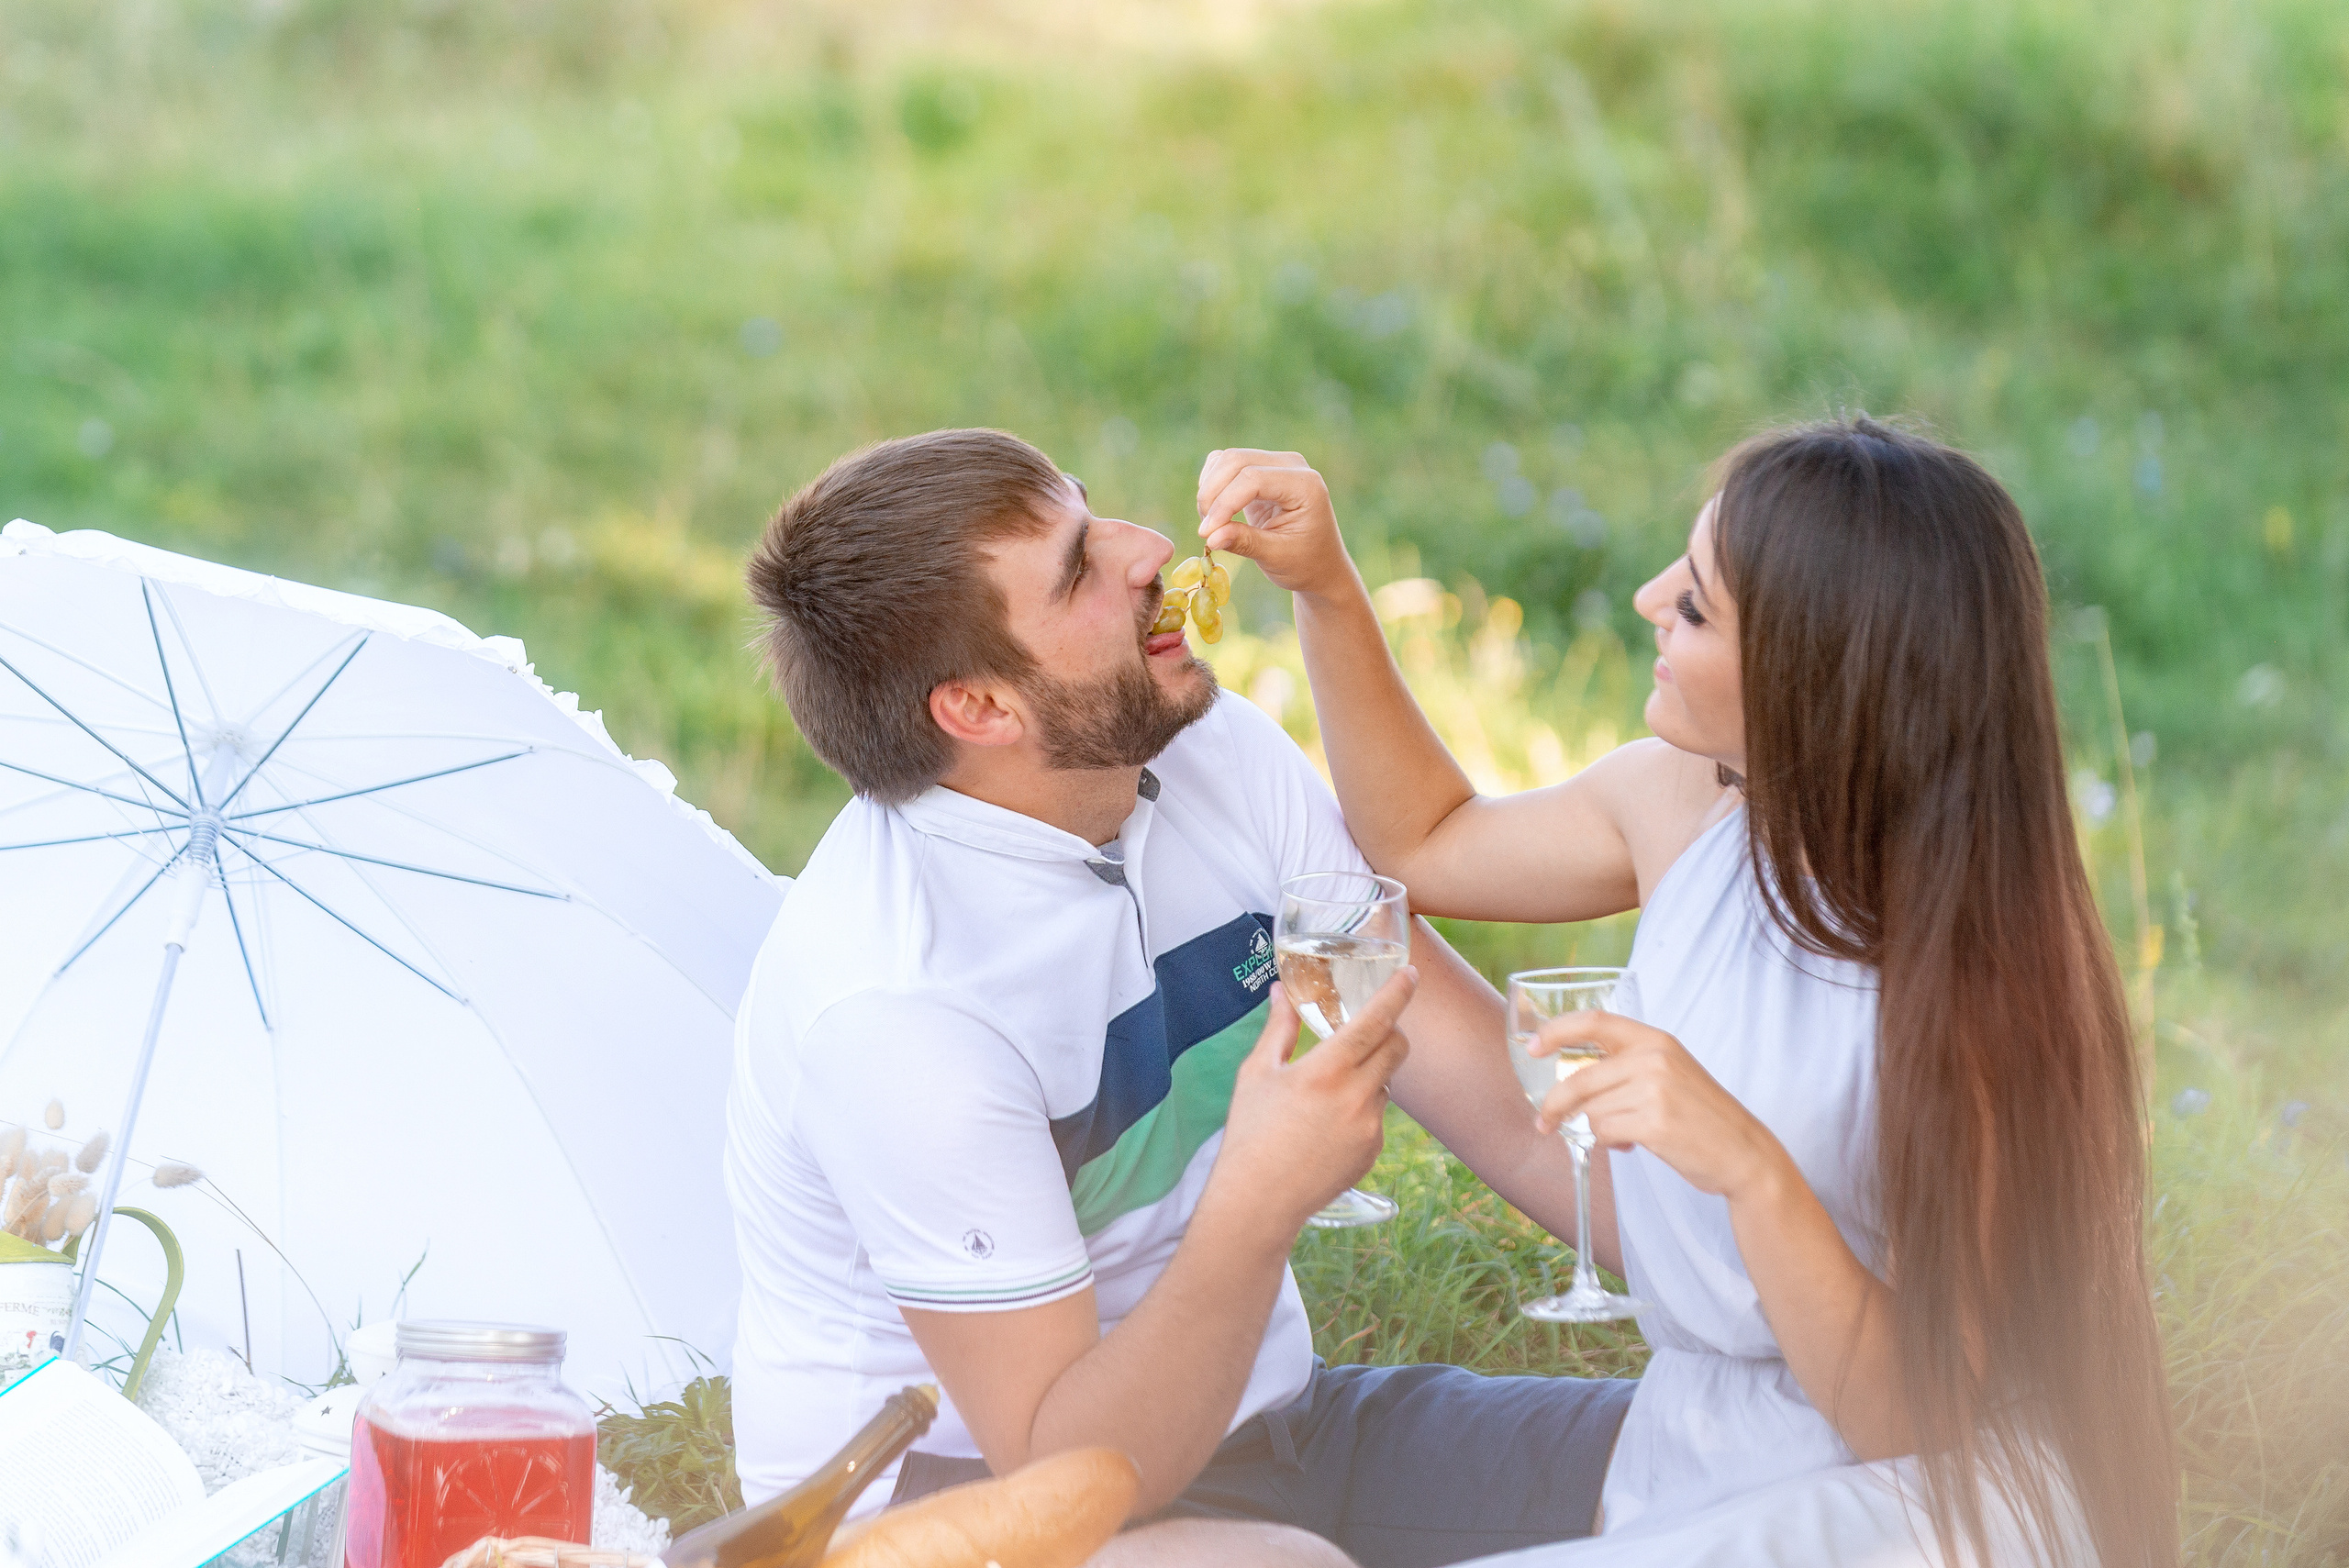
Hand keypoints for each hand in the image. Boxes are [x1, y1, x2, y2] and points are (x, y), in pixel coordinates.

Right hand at [1194, 449, 1359, 599]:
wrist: (1319, 563)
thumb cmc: (1304, 563)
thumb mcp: (1277, 557)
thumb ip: (1244, 542)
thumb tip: (1209, 536)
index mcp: (1305, 485)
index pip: (1253, 478)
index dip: (1224, 503)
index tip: (1207, 534)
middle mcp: (1292, 465)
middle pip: (1236, 461)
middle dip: (1212, 494)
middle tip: (1206, 531)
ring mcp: (1276, 463)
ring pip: (1226, 459)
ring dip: (1209, 489)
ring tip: (1211, 525)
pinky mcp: (1261, 469)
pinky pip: (1226, 464)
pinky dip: (1212, 484)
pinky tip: (1216, 512)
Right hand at [1206, 973, 1414, 1237]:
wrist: (1259, 1200)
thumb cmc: (1251, 1133)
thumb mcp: (1257, 1073)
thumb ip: (1279, 1028)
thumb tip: (1281, 993)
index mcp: (1327, 1069)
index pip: (1376, 1020)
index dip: (1397, 993)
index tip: (1410, 975)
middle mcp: (1357, 1096)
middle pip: (1397, 1047)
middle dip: (1389, 1032)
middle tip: (1367, 1031)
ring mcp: (1370, 1126)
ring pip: (1385, 1083)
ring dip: (1369, 1075)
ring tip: (1327, 1094)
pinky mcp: (1373, 1151)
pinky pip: (1376, 1117)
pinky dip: (1361, 1111)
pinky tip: (1326, 1127)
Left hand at [1532, 1011, 1792, 1203]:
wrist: (1744, 1152)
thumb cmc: (1701, 1115)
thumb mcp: (1670, 1072)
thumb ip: (1627, 1066)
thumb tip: (1569, 1077)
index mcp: (1655, 1039)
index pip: (1594, 1021)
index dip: (1557, 1031)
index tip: (1532, 1047)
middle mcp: (1654, 1058)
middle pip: (1579, 1078)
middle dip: (1554, 1104)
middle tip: (1543, 1122)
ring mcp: (1655, 1090)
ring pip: (1591, 1110)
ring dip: (1596, 1128)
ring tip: (1624, 1136)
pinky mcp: (1655, 1123)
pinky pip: (1604, 1133)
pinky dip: (1609, 1143)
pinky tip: (1631, 1145)